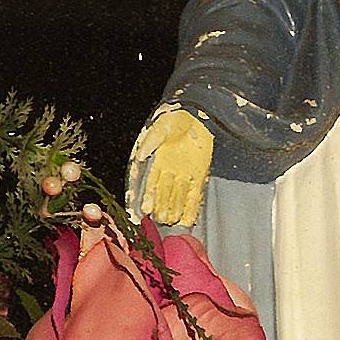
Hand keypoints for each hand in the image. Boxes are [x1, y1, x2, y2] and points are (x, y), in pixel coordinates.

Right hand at [134, 110, 212, 227]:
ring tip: (172, 221)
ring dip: (175, 209)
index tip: (144, 209)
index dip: (148, 197)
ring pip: (178, 197)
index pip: (151, 184)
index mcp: (158, 162)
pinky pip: (194, 194)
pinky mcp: (199, 175)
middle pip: (164, 194)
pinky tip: (188, 219)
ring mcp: (185, 175)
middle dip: (162, 207)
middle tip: (160, 219)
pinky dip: (191, 207)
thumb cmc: (175, 122)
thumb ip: (151, 142)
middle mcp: (170, 172)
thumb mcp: (160, 129)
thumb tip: (140, 155)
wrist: (196, 118)